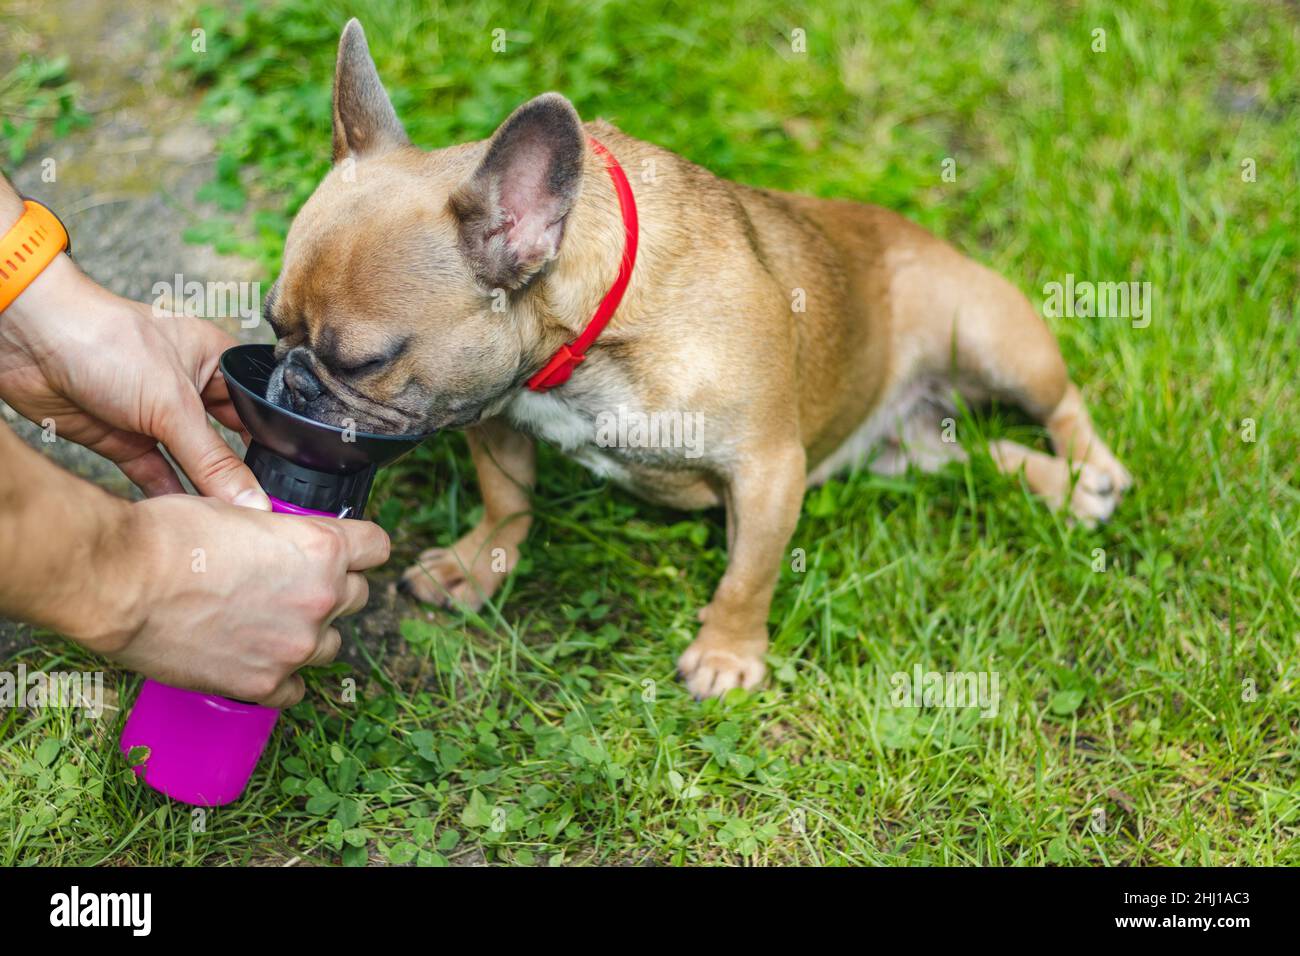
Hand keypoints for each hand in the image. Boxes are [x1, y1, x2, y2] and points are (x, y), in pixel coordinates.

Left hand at [0, 253, 268, 506]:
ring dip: (208, 489)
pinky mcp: (125, 439)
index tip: (289, 486)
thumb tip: (252, 499)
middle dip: (243, 474)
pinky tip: (191, 518)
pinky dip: (170, 493)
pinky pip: (157, 473)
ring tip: (232, 523)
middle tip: (264, 511)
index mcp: (216, 362)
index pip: (257, 411)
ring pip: (193, 462)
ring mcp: (157, 416)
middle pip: (228, 441)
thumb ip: (214, 460)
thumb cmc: (106, 341)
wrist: (29, 342)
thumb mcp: (173, 405)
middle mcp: (191, 389)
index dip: (274, 446)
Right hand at [80, 494, 390, 706]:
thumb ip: (277, 530)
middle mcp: (321, 598)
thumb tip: (279, 535)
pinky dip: (281, 678)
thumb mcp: (238, 510)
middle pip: (358, 596)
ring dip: (309, 634)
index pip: (378, 548)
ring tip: (270, 625)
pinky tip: (257, 663)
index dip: (360, 548)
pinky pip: (296, 690)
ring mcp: (295, 646)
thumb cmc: (169, 536)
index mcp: (322, 548)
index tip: (347, 552)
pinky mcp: (264, 685)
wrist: (120, 582)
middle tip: (294, 587)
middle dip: (332, 589)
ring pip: (331, 645)